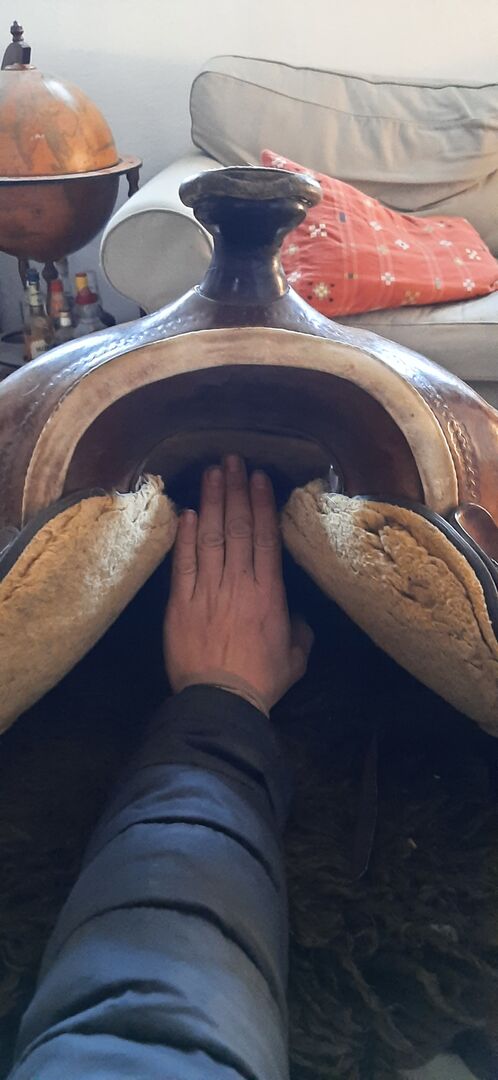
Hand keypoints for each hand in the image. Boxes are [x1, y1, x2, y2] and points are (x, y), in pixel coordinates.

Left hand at [164, 455, 312, 713]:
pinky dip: (184, 537)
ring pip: (210, 537)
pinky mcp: (180, 604)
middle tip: (233, 461)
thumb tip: (295, 614)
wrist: (220, 701)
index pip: (265, 538)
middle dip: (235, 491)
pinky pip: (183, 563)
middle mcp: (238, 583)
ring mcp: (206, 591)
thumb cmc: (262, 681)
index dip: (261, 504)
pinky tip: (186, 513)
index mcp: (268, 592)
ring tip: (212, 473)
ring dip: (211, 502)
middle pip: (237, 528)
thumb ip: (299, 629)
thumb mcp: (297, 656)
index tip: (259, 478)